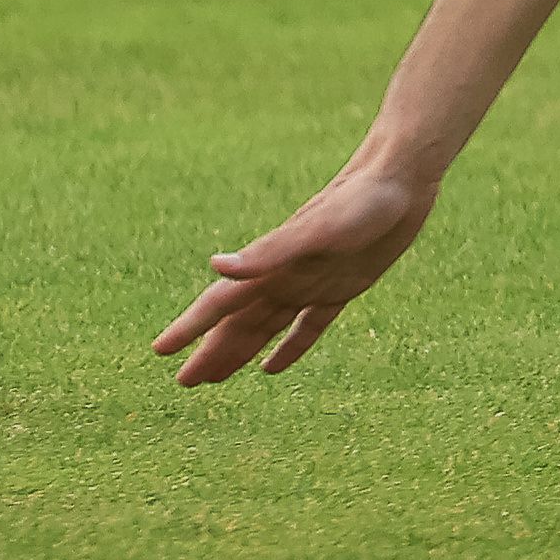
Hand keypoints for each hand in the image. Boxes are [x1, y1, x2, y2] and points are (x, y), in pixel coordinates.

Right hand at [152, 156, 438, 384]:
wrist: (400, 176)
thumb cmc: (360, 201)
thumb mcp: (318, 229)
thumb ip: (270, 251)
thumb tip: (216, 265)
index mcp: (272, 266)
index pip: (221, 304)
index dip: (190, 328)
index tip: (159, 350)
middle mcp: (284, 277)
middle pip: (238, 323)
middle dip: (210, 352)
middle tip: (184, 383)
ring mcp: (311, 283)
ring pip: (265, 328)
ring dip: (239, 352)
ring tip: (214, 377)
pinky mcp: (341, 288)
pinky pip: (307, 327)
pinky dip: (288, 349)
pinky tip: (271, 368)